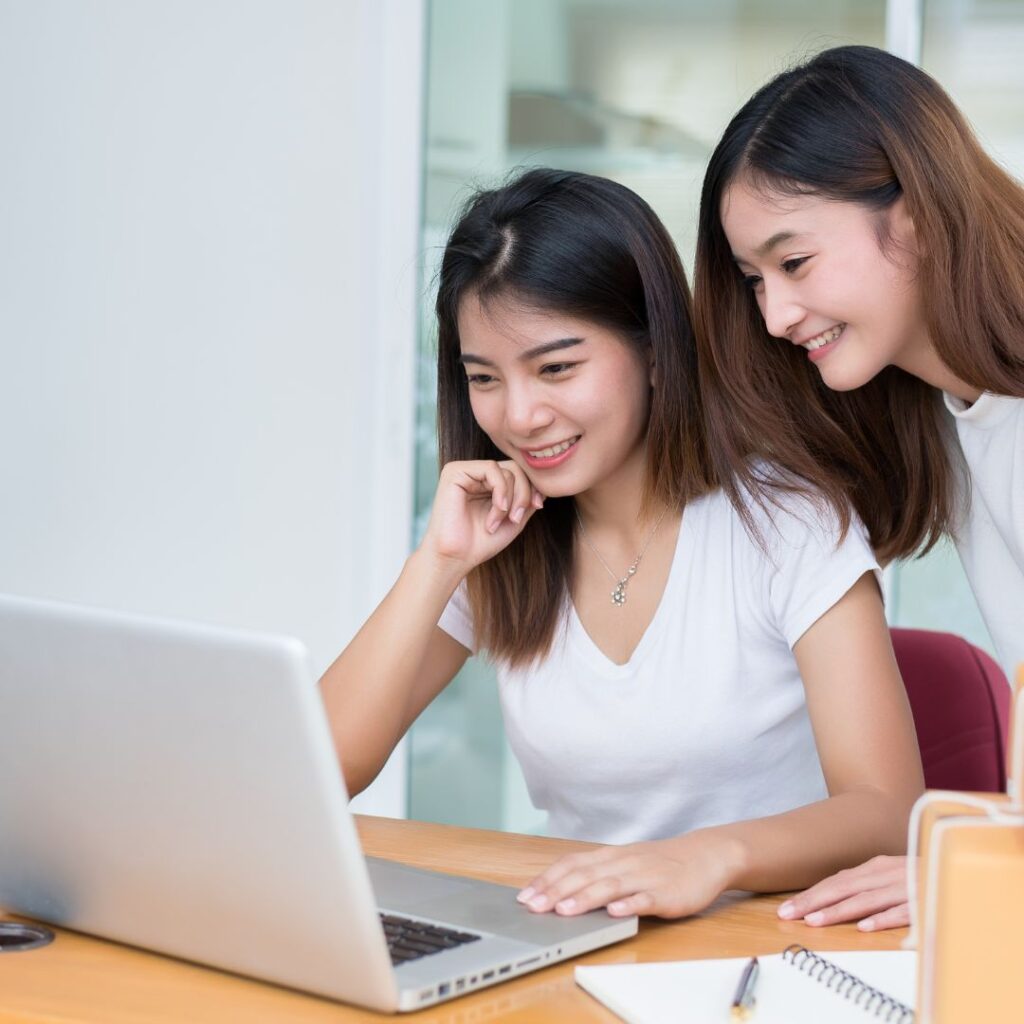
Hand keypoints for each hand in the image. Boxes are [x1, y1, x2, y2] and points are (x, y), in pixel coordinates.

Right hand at [420, 459, 543, 573]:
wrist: (456, 558)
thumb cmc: (481, 543)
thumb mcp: (515, 519)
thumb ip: (528, 499)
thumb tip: (545, 482)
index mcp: (487, 483)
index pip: (518, 472)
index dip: (533, 486)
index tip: (537, 506)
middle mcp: (475, 474)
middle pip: (515, 467)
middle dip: (524, 492)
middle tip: (517, 517)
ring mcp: (464, 471)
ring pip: (506, 468)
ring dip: (511, 498)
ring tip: (501, 520)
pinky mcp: (455, 471)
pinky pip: (492, 469)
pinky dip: (501, 491)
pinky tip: (498, 510)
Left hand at [515, 833, 743, 919]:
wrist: (706, 855)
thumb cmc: (660, 863)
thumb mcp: (625, 861)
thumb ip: (598, 873)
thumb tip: (561, 890)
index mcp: (611, 856)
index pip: (572, 864)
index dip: (548, 879)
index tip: (525, 895)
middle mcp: (624, 864)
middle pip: (585, 875)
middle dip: (556, 891)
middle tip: (532, 906)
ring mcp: (645, 877)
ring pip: (610, 886)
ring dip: (585, 898)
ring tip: (564, 911)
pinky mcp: (667, 893)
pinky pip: (645, 898)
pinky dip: (629, 904)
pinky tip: (615, 912)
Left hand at [778, 855, 910, 931]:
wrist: (957, 864)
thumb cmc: (917, 875)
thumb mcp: (886, 875)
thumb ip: (862, 883)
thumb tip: (829, 894)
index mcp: (874, 867)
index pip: (835, 881)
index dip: (810, 894)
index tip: (786, 908)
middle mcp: (884, 873)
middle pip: (842, 888)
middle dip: (812, 902)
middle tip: (788, 915)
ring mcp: (903, 886)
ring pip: (865, 899)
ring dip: (838, 911)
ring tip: (815, 921)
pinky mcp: (922, 900)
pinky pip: (901, 911)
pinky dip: (883, 918)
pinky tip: (865, 928)